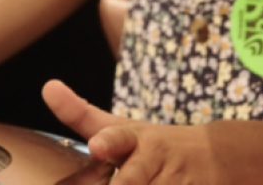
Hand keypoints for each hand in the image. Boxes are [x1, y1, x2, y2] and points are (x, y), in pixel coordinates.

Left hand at [43, 79, 216, 184]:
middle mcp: (155, 159)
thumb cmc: (152, 146)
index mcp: (134, 139)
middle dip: (125, 183)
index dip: (107, 143)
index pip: (118, 138)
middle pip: (132, 180)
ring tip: (140, 180)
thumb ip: (81, 114)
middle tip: (117, 181)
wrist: (215, 156)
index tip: (96, 146)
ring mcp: (176, 181)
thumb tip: (47, 87)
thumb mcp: (120, 128)